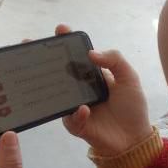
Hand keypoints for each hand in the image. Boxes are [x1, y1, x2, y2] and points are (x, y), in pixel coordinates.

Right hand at [54, 25, 152, 156]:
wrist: (134, 138)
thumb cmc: (132, 107)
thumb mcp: (129, 78)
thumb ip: (115, 60)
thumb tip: (91, 52)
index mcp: (91, 75)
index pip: (76, 55)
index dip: (67, 42)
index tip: (60, 29)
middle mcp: (80, 89)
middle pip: (59, 72)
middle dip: (44, 60)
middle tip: (32, 48)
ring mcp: (75, 106)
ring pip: (57, 95)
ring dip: (51, 86)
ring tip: (50, 76)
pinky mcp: (76, 125)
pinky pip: (71, 118)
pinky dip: (77, 114)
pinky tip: (84, 109)